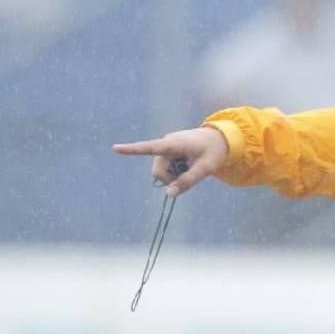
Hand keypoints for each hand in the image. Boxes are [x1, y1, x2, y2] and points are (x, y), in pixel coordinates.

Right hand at [113, 126, 228, 196]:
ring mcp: (166, 148)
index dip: (132, 149)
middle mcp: (166, 144)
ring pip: (161, 172)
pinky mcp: (167, 152)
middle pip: (158, 171)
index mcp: (174, 143)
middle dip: (170, 180)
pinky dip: (175, 172)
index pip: (150, 147)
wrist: (219, 138)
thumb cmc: (214, 152)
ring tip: (190, 167)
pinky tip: (187, 164)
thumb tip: (169, 195)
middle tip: (189, 178)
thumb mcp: (206, 169)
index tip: (115, 148)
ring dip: (173, 176)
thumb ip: (188, 181)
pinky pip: (166, 168)